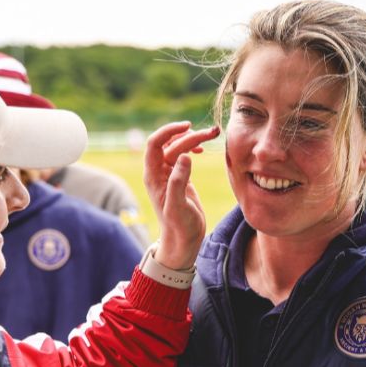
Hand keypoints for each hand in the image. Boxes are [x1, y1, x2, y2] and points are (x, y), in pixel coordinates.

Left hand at [144, 121, 218, 269]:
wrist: (183, 241)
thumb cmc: (179, 227)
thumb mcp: (178, 206)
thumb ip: (179, 181)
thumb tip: (185, 156)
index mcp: (153, 176)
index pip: (154, 144)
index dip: (169, 131)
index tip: (188, 126)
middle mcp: (159, 172)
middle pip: (171, 143)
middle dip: (190, 135)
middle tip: (212, 133)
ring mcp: (169, 174)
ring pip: (178, 147)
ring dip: (193, 139)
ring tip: (212, 135)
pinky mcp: (180, 176)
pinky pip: (183, 154)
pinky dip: (193, 147)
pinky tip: (202, 150)